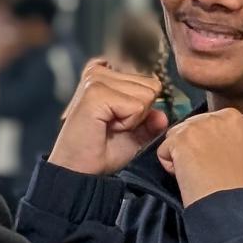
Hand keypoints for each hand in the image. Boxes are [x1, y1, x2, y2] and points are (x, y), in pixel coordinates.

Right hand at [48, 60, 168, 176]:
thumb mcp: (134, 134)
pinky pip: (137, 106)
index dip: (142, 108)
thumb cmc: (101, 152)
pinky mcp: (96, 92)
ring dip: (133, 118)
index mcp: (106, 75)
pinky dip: (128, 123)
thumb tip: (162, 115)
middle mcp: (99, 71)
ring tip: (109, 126)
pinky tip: (107, 127)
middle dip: (139, 112)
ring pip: (146, 94)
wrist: (79, 170)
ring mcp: (96, 79)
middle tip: (113, 125)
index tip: (118, 121)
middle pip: (151, 85)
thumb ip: (151, 121)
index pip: (149, 81)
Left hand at [156, 108, 242, 205]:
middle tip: (209, 169)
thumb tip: (206, 138)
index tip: (221, 162)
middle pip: (194, 126)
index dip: (212, 145)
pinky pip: (164, 150)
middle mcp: (226, 116)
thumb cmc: (236, 189)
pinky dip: (171, 167)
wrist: (228, 206)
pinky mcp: (182, 137)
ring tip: (200, 173)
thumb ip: (231, 137)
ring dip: (182, 155)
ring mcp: (203, 124)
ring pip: (177, 135)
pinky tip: (190, 176)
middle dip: (195, 147)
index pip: (214, 123)